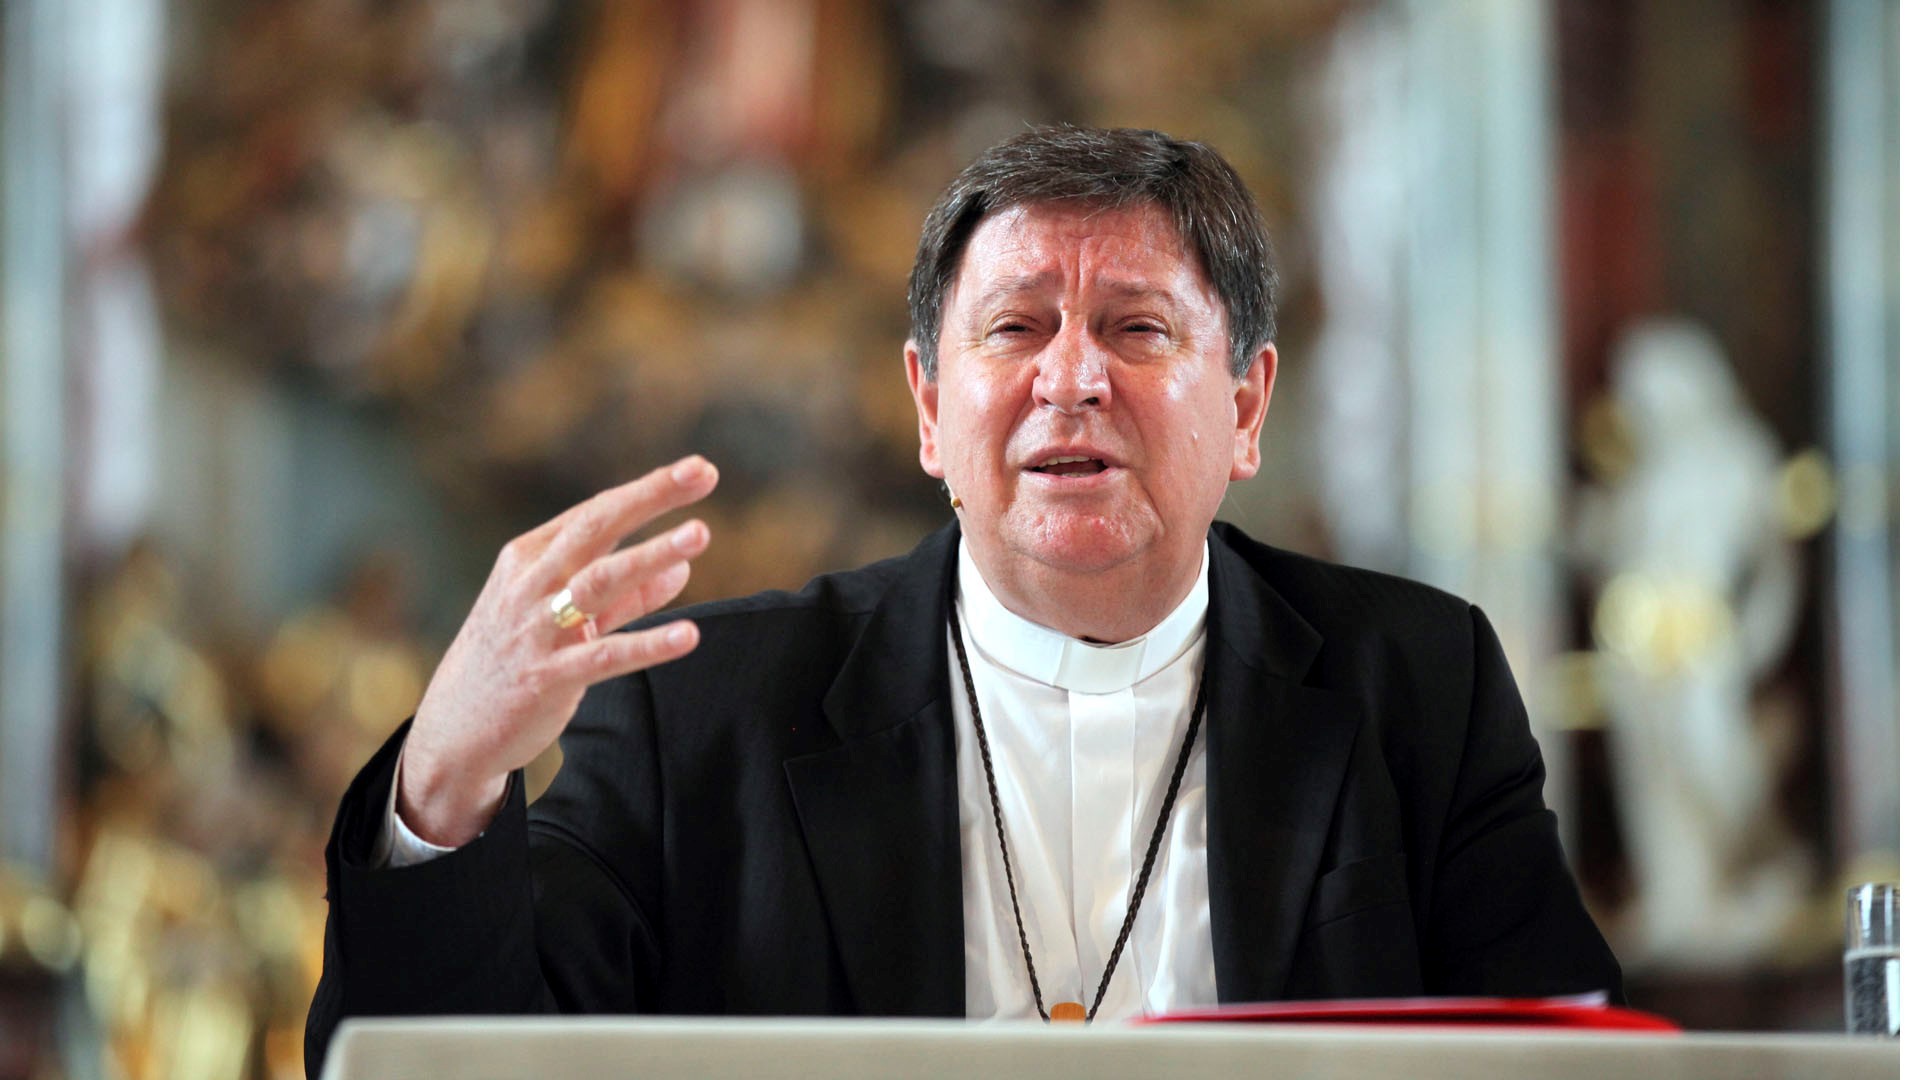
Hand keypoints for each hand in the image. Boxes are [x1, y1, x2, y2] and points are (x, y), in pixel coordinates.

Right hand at [398, 455, 718, 845]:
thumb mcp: (563, 616)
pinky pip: (604, 656)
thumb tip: (681, 569)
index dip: (648, 489)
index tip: (699, 470)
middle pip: (596, 528)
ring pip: (598, 581)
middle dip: (650, 496)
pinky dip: (647, 644)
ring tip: (699, 534)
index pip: (595, 513)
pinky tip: (688, 635)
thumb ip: (626, 595)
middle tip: (703, 472)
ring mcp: (535, 629)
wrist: (454, 729)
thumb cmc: (513, 661)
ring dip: (650, 555)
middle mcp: (529, 583)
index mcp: (529, 557)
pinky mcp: (546, 678)